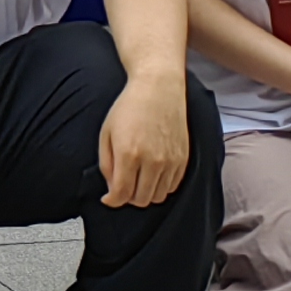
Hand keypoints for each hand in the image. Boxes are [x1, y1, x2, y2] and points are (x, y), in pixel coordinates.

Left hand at [96, 69, 190, 208]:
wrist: (158, 88)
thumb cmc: (129, 107)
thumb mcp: (106, 133)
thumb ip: (106, 165)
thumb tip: (111, 189)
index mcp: (129, 154)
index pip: (122, 194)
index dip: (113, 201)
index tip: (109, 199)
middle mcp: (152, 161)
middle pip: (141, 199)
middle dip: (128, 197)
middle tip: (123, 185)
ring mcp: (171, 161)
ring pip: (158, 196)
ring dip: (145, 193)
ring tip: (137, 179)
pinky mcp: (183, 159)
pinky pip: (172, 186)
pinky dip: (161, 186)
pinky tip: (152, 173)